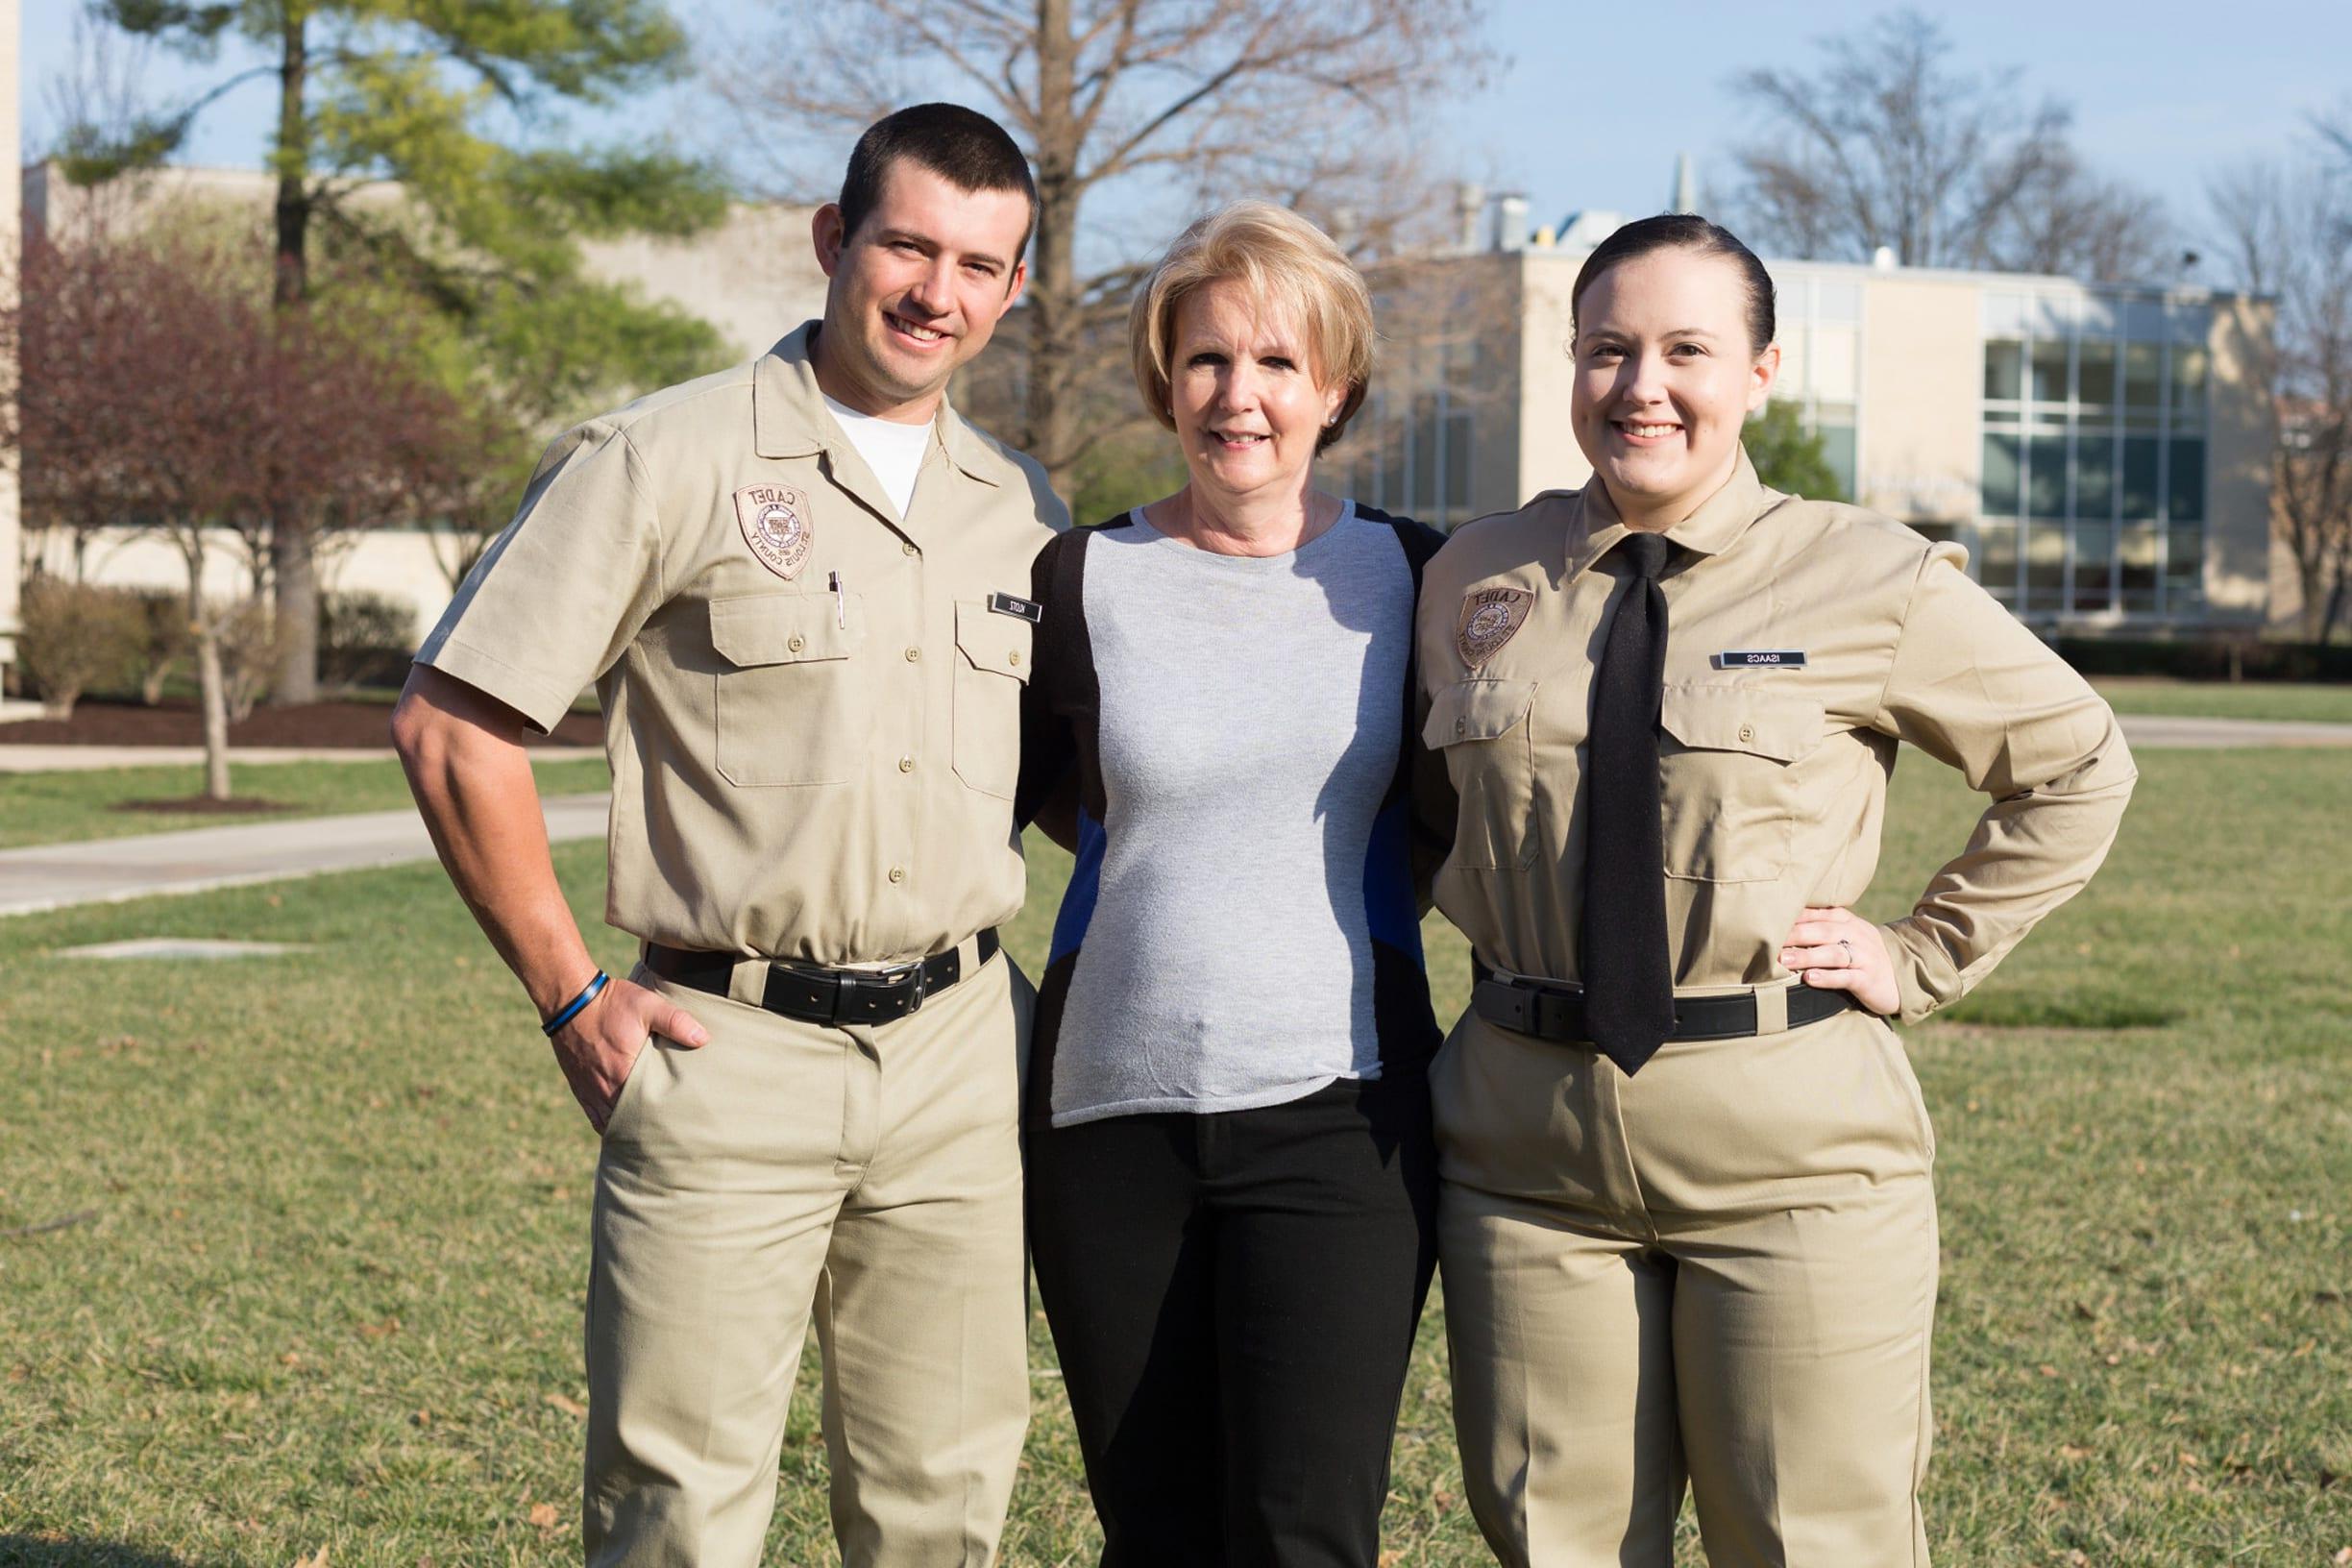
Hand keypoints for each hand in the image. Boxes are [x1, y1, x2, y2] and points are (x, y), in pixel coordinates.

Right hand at [548, 974, 709, 1131]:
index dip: (660, 1122)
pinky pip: (594, 1116)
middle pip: (627, 1122)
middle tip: (667, 1135)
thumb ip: (676, 1022)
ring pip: (608, 1123)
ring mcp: (589, 1090)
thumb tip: (703, 1039)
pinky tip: (622, 1125)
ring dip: (626, 1128)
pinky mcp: (579, 1086)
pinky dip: (608, 1123)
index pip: (644, 1112)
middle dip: (645, 1130)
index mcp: (623, 1074)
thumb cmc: (612, 1003)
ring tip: (647, 1135)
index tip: (677, 1126)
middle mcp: (603, 1089)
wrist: (571, 1000)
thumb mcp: (648, 1006)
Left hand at [1779, 906, 1899, 1016]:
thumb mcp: (1846, 935)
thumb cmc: (1861, 955)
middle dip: (1796, 935)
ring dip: (1807, 956)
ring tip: (1784, 960)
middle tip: (1769, 940)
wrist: (1902, 977)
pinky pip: (1846, 977)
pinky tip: (1809, 978)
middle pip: (1823, 931)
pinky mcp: (1868, 979)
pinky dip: (1827, 977)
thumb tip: (1778, 925)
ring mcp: (1864, 957)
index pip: (1819, 913)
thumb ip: (1819, 926)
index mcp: (1847, 922)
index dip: (1795, 915)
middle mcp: (1856, 935)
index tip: (1769, 918)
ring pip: (1833, 953)